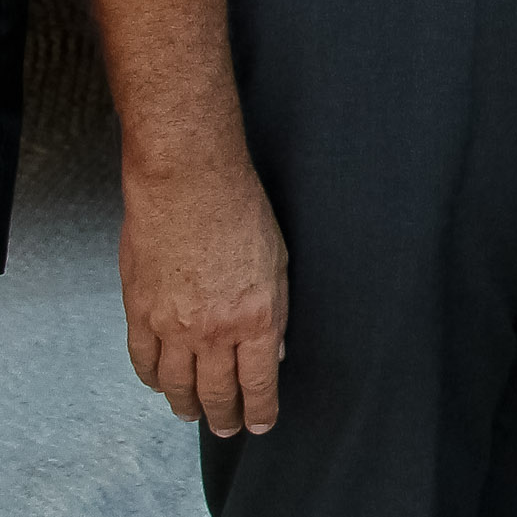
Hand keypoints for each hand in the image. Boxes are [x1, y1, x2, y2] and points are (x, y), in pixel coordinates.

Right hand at [120, 150, 289, 435]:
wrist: (188, 185)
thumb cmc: (240, 212)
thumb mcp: (279, 263)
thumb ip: (276, 312)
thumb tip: (274, 349)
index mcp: (257, 318)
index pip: (258, 382)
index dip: (260, 409)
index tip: (261, 422)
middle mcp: (213, 331)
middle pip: (216, 391)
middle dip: (223, 416)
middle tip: (226, 429)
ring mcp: (172, 325)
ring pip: (176, 384)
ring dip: (185, 404)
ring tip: (193, 413)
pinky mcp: (139, 312)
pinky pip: (143, 360)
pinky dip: (152, 378)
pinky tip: (159, 384)